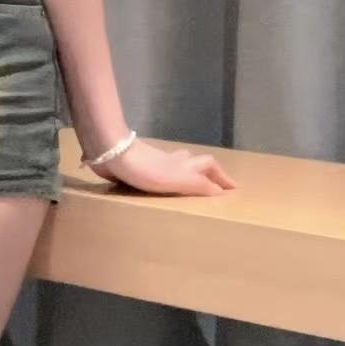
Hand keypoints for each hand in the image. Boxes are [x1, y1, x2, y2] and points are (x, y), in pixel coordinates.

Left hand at [86, 138, 237, 196]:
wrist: (111, 152)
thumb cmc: (146, 167)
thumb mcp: (177, 179)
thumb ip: (198, 185)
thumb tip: (220, 192)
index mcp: (183, 165)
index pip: (209, 166)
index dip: (222, 176)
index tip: (233, 188)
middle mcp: (170, 161)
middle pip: (193, 162)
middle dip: (206, 172)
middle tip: (213, 185)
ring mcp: (151, 163)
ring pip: (173, 165)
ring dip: (182, 173)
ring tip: (186, 186)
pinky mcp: (133, 168)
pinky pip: (151, 173)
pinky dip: (159, 178)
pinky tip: (153, 187)